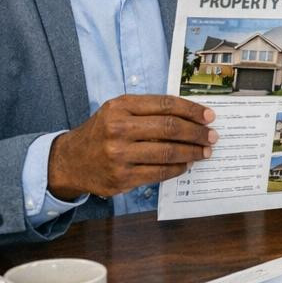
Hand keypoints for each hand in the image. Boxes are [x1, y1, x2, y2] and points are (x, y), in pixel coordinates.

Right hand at [47, 94, 216, 198]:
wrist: (69, 161)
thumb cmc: (101, 132)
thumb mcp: (117, 111)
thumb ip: (149, 110)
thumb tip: (191, 115)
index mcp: (120, 107)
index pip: (165, 105)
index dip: (192, 110)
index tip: (209, 116)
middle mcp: (118, 129)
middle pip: (170, 128)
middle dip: (197, 133)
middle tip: (212, 136)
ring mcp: (119, 155)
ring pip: (168, 153)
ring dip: (192, 152)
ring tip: (204, 151)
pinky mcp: (121, 177)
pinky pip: (159, 173)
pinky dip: (178, 168)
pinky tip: (186, 165)